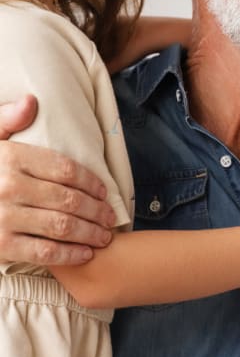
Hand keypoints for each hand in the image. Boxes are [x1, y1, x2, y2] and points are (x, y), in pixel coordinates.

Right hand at [0, 98, 114, 265]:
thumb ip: (7, 119)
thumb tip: (31, 101)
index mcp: (11, 157)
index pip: (66, 169)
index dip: (91, 181)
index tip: (104, 191)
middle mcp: (10, 186)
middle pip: (69, 199)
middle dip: (97, 210)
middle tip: (111, 217)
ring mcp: (5, 217)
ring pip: (62, 226)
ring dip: (90, 232)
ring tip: (104, 236)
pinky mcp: (1, 245)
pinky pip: (45, 252)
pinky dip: (70, 255)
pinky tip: (85, 253)